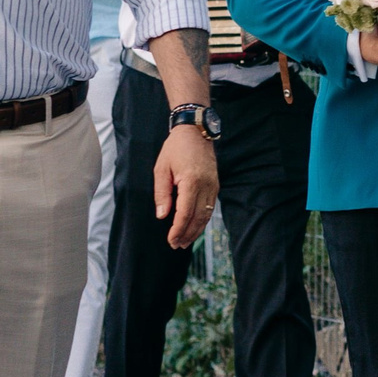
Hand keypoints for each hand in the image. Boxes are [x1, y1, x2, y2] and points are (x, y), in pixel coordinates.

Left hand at [153, 124, 219, 247]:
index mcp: (191, 182)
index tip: (171, 240)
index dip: (178, 230)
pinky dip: (203, 220)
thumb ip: (162, 193)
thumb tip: (162, 215)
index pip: (185, 213)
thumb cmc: (176, 148)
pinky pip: (210, 207)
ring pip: (206, 215)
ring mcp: (213, 186)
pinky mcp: (215, 185)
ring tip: (185, 241)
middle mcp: (206, 186)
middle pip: (198, 218)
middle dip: (187, 234)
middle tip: (176, 245)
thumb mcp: (161, 168)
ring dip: (196, 230)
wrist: (196, 131)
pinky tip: (195, 226)